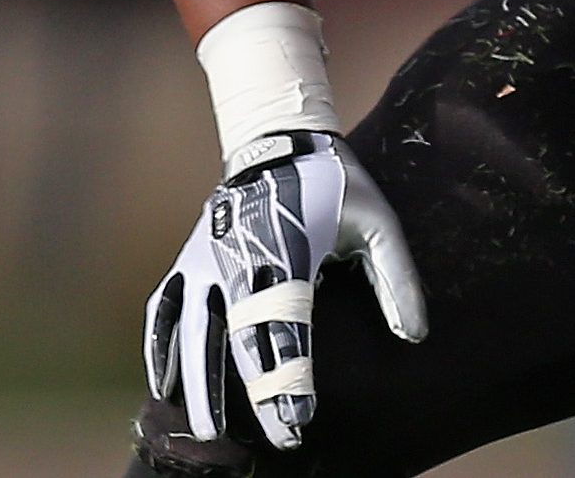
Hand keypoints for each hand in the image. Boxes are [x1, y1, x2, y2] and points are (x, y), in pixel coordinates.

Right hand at [143, 131, 426, 452]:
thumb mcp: (378, 221)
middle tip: (276, 439)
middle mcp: (241, 259)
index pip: (288, 329)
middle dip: (259, 393)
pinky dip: (160, 347)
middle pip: (243, 339)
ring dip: (200, 383)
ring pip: (195, 331)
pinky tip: (164, 387)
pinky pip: (165, 307)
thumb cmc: (336, 182)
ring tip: (207, 433)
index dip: (291, 380)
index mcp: (290, 252)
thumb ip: (397, 279)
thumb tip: (415, 335)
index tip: (298, 424)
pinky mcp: (191, 257)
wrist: (277, 135)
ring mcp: (208, 259)